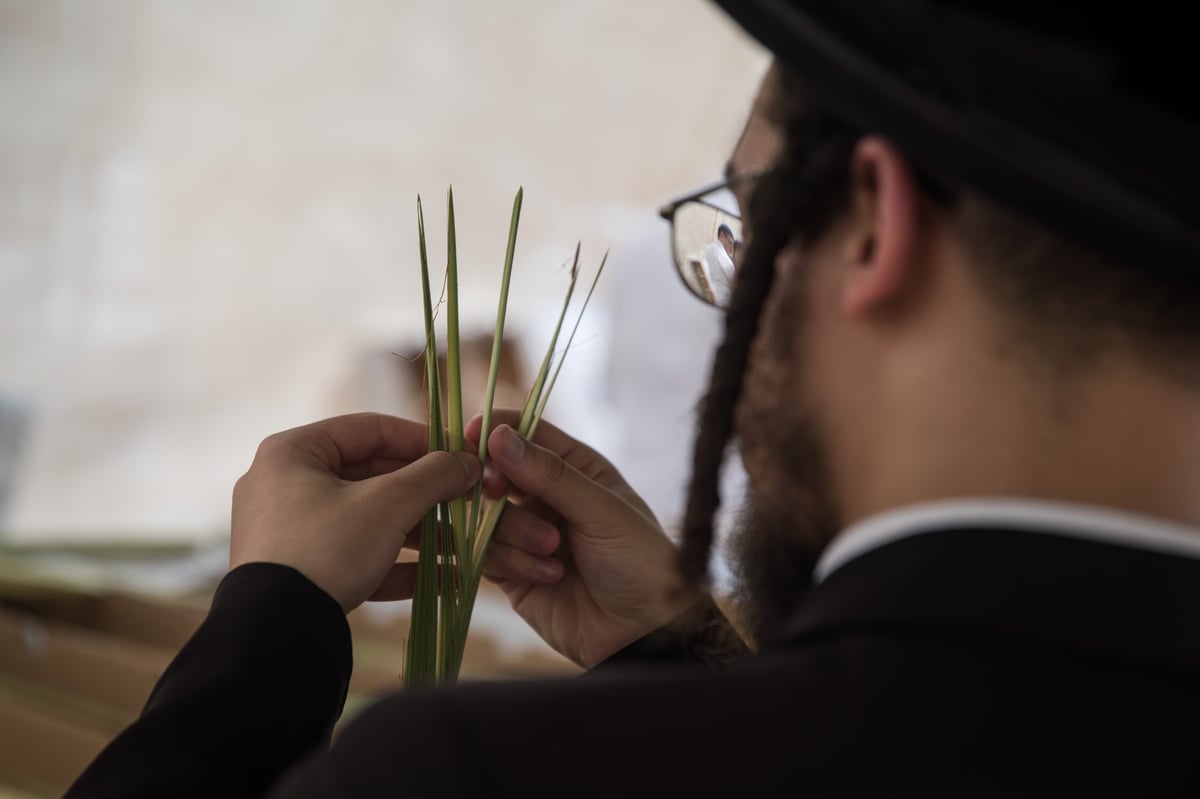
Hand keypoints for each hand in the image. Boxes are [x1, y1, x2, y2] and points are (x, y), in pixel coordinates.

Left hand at [230, 413, 479, 611]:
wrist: (276, 633)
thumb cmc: (327, 549)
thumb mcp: (388, 505)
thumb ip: (433, 476)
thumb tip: (469, 462)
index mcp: (294, 452)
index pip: (370, 429)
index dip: (421, 439)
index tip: (460, 455)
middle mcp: (284, 485)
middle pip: (369, 475)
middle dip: (423, 491)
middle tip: (463, 498)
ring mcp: (288, 531)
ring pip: (365, 518)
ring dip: (416, 530)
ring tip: (459, 541)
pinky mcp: (298, 571)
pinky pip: (354, 555)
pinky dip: (394, 562)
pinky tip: (441, 577)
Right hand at [466, 411, 705, 667]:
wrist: (644, 634)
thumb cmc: (640, 562)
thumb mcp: (602, 510)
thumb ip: (550, 474)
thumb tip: (498, 435)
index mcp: (576, 469)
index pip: (527, 434)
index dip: (497, 431)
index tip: (475, 436)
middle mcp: (548, 497)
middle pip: (496, 473)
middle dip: (495, 484)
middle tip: (496, 492)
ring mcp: (527, 535)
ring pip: (486, 516)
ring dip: (513, 532)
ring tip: (552, 551)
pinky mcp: (512, 573)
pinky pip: (485, 555)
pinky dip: (510, 562)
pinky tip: (549, 576)